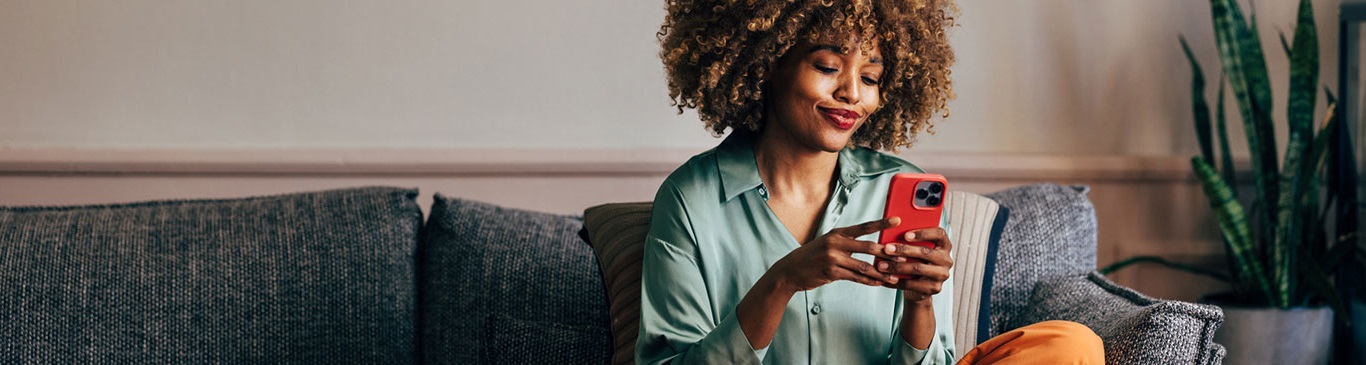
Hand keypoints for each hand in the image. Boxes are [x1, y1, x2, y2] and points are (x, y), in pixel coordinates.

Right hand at [768, 217, 902, 292]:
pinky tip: (879, 283)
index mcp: (837, 233)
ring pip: (864, 265)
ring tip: (895, 276)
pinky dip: (869, 281)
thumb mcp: (828, 243)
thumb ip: (847, 243)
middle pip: (868, 246)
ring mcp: (833, 258)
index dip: (881, 223)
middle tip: (903, 257)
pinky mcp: (831, 272)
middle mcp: (836, 243)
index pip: (864, 227)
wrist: (791, 270)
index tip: (897, 220)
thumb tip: (870, 247)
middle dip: (887, 253)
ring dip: (881, 272)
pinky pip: (855, 277)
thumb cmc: (813, 256)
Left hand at [877, 227, 952, 302]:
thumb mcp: (914, 248)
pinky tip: (884, 278)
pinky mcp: (934, 288)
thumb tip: (890, 232)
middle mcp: (946, 259)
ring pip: (918, 269)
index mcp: (944, 244)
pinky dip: (896, 281)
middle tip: (886, 249)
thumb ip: (909, 240)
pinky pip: (913, 284)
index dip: (923, 233)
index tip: (905, 234)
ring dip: (897, 266)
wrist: (919, 286)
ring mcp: (942, 275)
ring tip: (881, 265)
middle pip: (926, 252)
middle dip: (904, 250)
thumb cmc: (915, 260)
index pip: (939, 234)